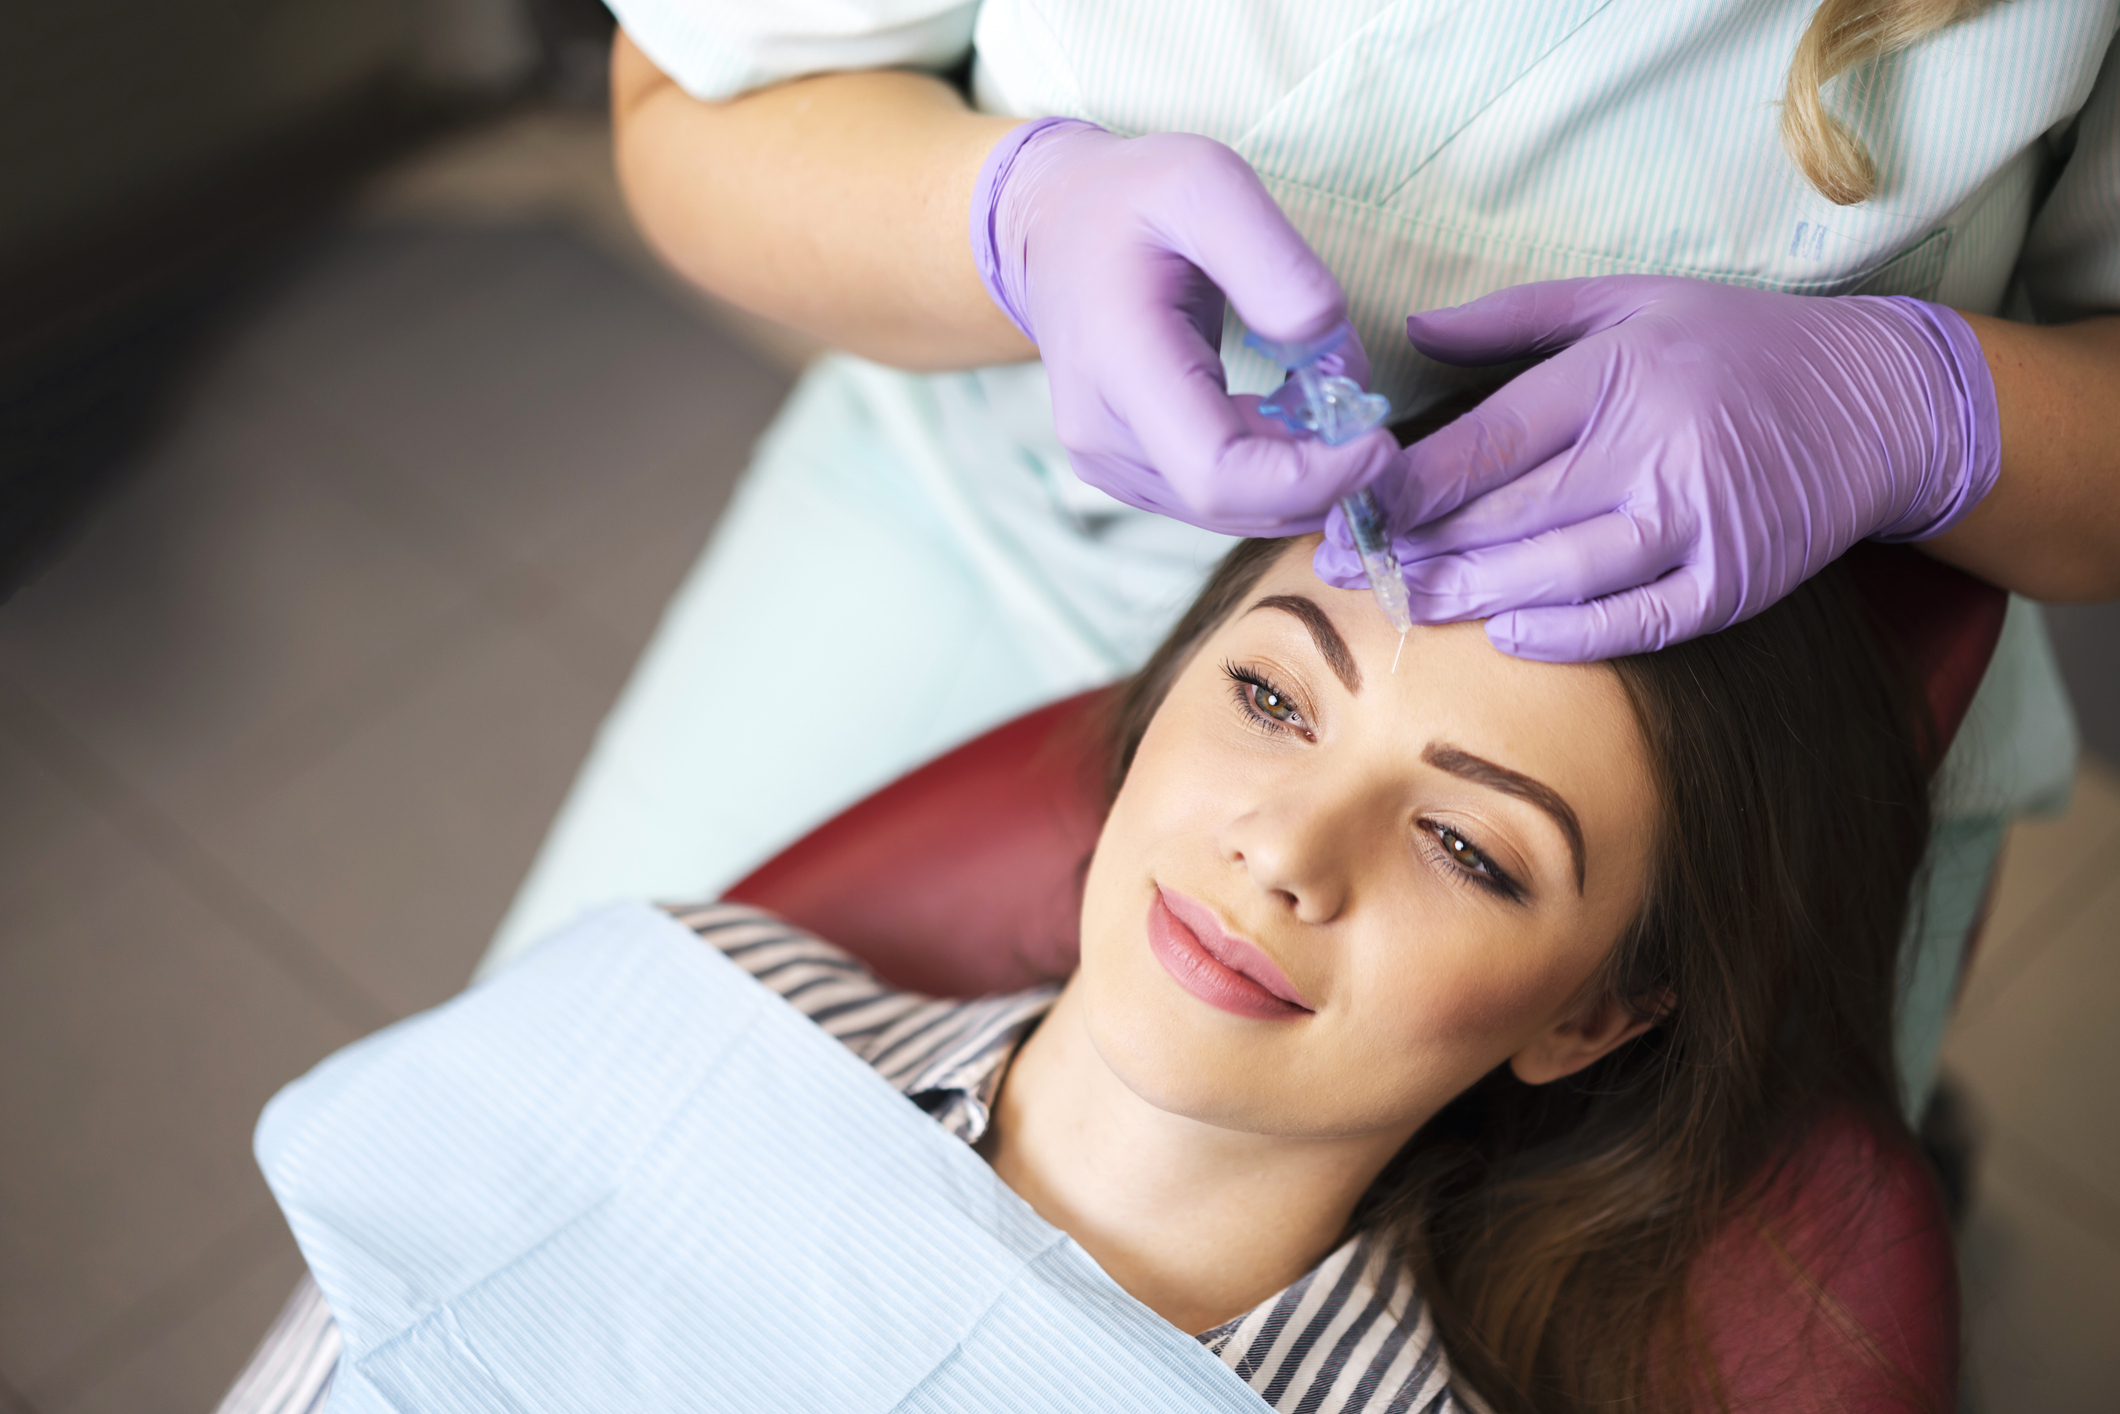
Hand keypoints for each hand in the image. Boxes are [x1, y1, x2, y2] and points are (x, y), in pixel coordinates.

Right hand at [973, 119, 1396, 534]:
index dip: (1310, 477)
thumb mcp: (1208, 183)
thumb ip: (1277, 264)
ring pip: (1229, 513)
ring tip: (1328, 407)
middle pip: (1231, 505)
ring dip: (1299, 478)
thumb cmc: (1131, 197)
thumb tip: (1332, 358)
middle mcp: (1101, 433)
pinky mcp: (1124, 471)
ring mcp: (1107, 462)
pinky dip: (1269, 475)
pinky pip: (1215, 501)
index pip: (1217, 474)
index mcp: (1118, 361)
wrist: (1053, 223)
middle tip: (1370, 420)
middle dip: (1320, 480)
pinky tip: (1288, 418)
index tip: (1378, 440)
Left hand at [1315, 276, 2001, 659]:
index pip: (1487, 440)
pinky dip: (1566, 633)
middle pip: (1509, 514)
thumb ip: (1515, 319)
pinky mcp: (1734, 583)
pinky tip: (1506, 632)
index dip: (1407, 483)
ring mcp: (1698, 522)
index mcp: (1619, 372)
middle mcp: (1655, 448)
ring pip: (1558, 573)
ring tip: (1403, 601)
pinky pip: (1635, 622)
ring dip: (1470, 593)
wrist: (1880, 403)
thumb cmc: (1736, 344)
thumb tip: (1412, 329)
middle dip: (1417, 545)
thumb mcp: (1629, 298)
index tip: (1346, 505)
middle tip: (1348, 566)